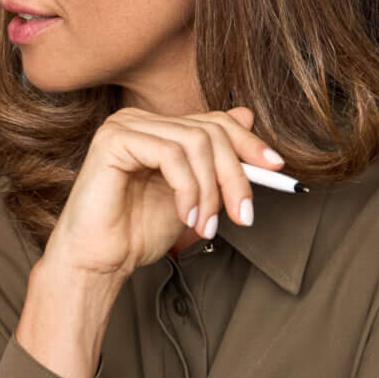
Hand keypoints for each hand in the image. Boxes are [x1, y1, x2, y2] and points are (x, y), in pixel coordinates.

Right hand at [46, 106, 282, 281]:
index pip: (215, 121)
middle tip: (242, 216)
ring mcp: (125, 127)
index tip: (277, 170)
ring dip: (211, 190)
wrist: (100, 261)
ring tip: (206, 225)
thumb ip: (215, 162)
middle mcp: (139, 121)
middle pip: (211, 132)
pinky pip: (171, 154)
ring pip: (196, 142)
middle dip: (235, 176)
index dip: (249, 143)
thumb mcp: (194, 195)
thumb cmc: (138, 231)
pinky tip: (185, 216)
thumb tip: (246, 116)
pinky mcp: (113, 140)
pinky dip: (188, 189)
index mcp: (157, 129)